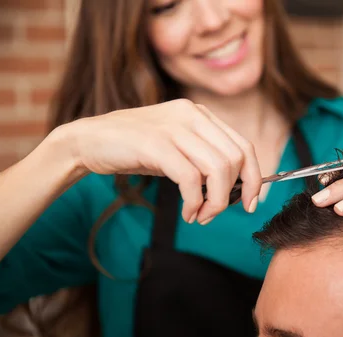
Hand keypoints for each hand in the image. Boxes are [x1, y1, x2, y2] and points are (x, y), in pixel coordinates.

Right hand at [58, 99, 261, 223]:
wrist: (87, 141)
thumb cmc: (134, 149)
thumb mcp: (176, 148)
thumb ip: (204, 160)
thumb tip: (236, 189)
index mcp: (200, 114)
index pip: (244, 146)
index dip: (255, 178)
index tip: (251, 203)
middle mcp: (191, 115)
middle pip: (235, 159)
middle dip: (234, 195)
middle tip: (215, 215)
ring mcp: (173, 127)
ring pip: (217, 169)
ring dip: (215, 202)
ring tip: (200, 216)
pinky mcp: (155, 144)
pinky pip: (190, 178)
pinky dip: (194, 202)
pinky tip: (187, 213)